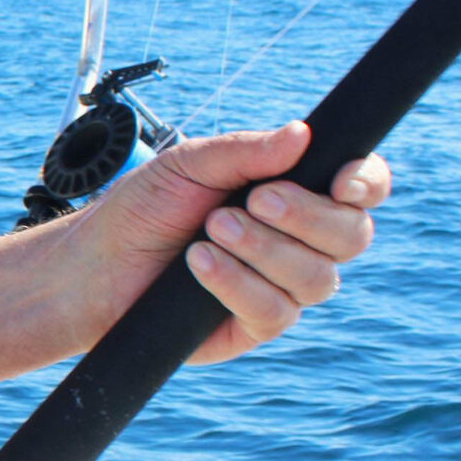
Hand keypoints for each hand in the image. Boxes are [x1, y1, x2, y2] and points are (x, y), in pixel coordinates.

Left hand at [74, 122, 390, 363]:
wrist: (93, 266)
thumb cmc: (143, 209)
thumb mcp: (189, 165)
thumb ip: (245, 151)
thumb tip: (303, 134)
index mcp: (296, 193)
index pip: (361, 190)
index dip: (367, 184)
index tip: (341, 180)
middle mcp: (300, 242)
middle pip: (353, 236)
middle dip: (308, 215)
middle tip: (255, 200)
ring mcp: (281, 287)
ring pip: (318, 278)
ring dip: (265, 249)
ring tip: (211, 229)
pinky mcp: (254, 326)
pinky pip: (275, 311)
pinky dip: (238, 283)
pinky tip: (200, 263)